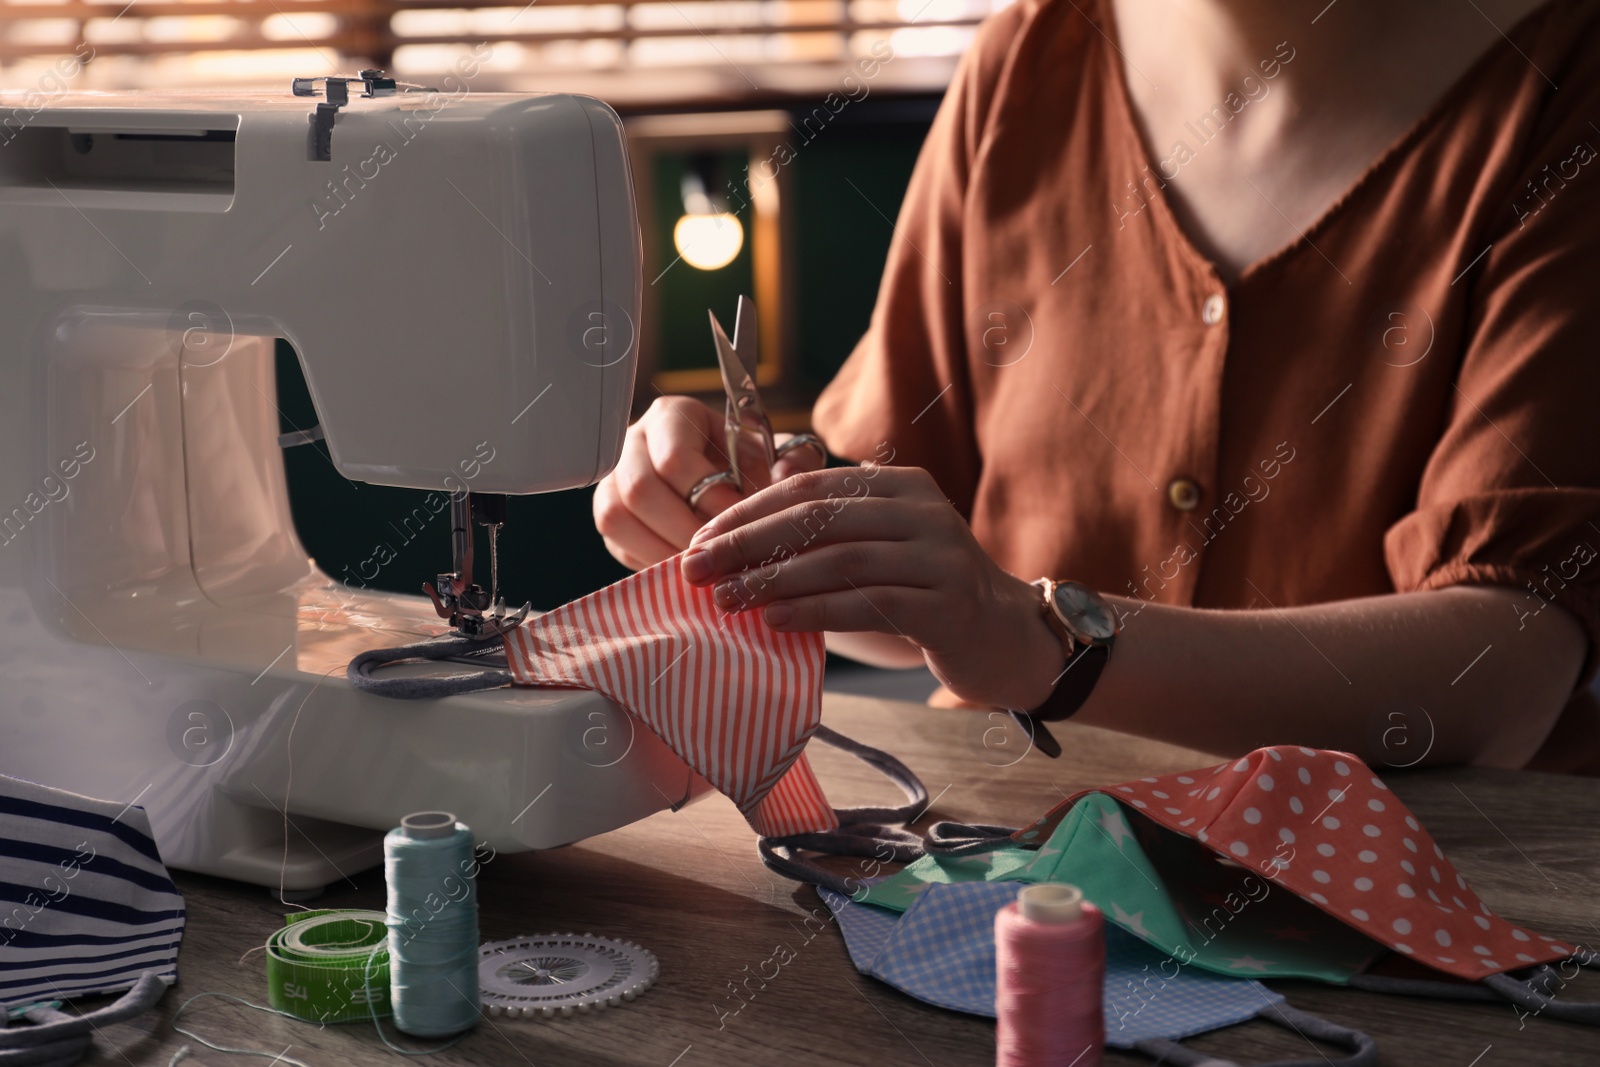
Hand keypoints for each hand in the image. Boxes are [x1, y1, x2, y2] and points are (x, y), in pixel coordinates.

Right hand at [593, 396, 826, 569]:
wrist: (732, 486)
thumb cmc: (754, 467)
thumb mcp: (780, 457)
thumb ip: (795, 461)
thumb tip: (787, 476)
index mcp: (673, 417)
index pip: (676, 459)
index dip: (709, 499)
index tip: (741, 522)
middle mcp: (633, 442)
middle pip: (640, 490)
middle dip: (683, 530)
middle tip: (722, 555)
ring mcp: (613, 478)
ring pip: (616, 517)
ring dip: (661, 549)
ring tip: (705, 569)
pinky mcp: (610, 515)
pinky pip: (616, 543)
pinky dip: (650, 562)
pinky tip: (686, 572)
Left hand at [679, 465, 1066, 708]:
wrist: (1008, 637)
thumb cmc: (927, 594)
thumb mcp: (879, 549)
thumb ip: (826, 529)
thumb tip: (743, 523)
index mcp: (901, 486)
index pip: (810, 488)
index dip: (748, 511)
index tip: (700, 539)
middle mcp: (923, 511)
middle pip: (819, 518)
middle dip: (748, 543)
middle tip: (697, 567)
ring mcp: (940, 556)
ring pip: (840, 560)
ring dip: (774, 579)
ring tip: (726, 599)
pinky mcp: (947, 605)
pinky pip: (868, 602)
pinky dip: (815, 610)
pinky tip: (775, 620)